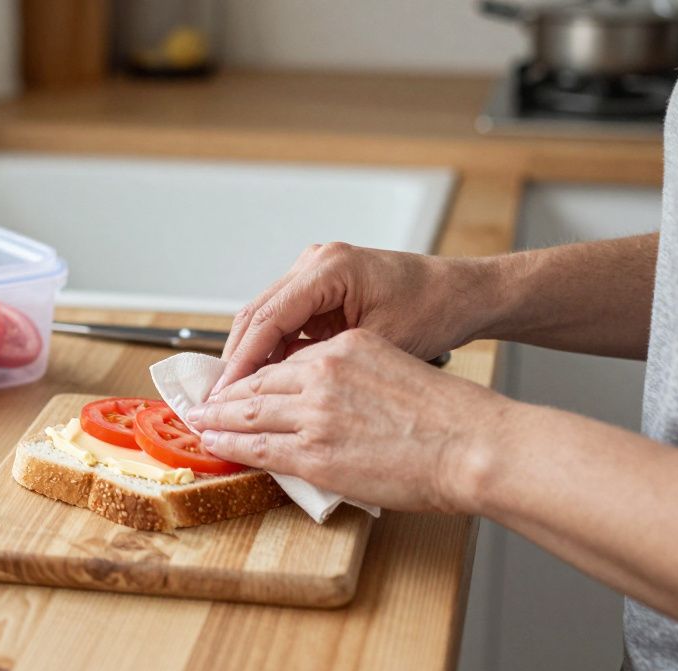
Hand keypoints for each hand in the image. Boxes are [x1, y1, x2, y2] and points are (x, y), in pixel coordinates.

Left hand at [188, 329, 507, 513]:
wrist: (474, 446)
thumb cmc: (450, 417)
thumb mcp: (396, 368)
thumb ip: (356, 376)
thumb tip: (329, 398)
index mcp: (346, 347)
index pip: (285, 359)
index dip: (255, 373)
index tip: (238, 380)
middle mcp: (323, 372)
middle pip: (258, 381)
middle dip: (225, 393)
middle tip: (202, 400)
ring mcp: (314, 413)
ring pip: (248, 412)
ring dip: (217, 418)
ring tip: (198, 422)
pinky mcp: (314, 452)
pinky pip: (257, 447)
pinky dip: (229, 445)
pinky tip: (213, 443)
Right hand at [214, 242, 495, 391]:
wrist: (462, 293)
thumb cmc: (434, 311)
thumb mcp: (378, 344)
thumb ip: (324, 365)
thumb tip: (279, 396)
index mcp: (329, 268)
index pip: (267, 318)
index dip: (241, 361)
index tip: (223, 395)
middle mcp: (315, 262)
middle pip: (256, 315)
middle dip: (235, 361)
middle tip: (215, 400)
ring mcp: (313, 272)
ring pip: (264, 319)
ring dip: (250, 357)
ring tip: (232, 397)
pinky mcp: (318, 287)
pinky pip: (283, 321)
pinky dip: (271, 351)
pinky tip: (262, 382)